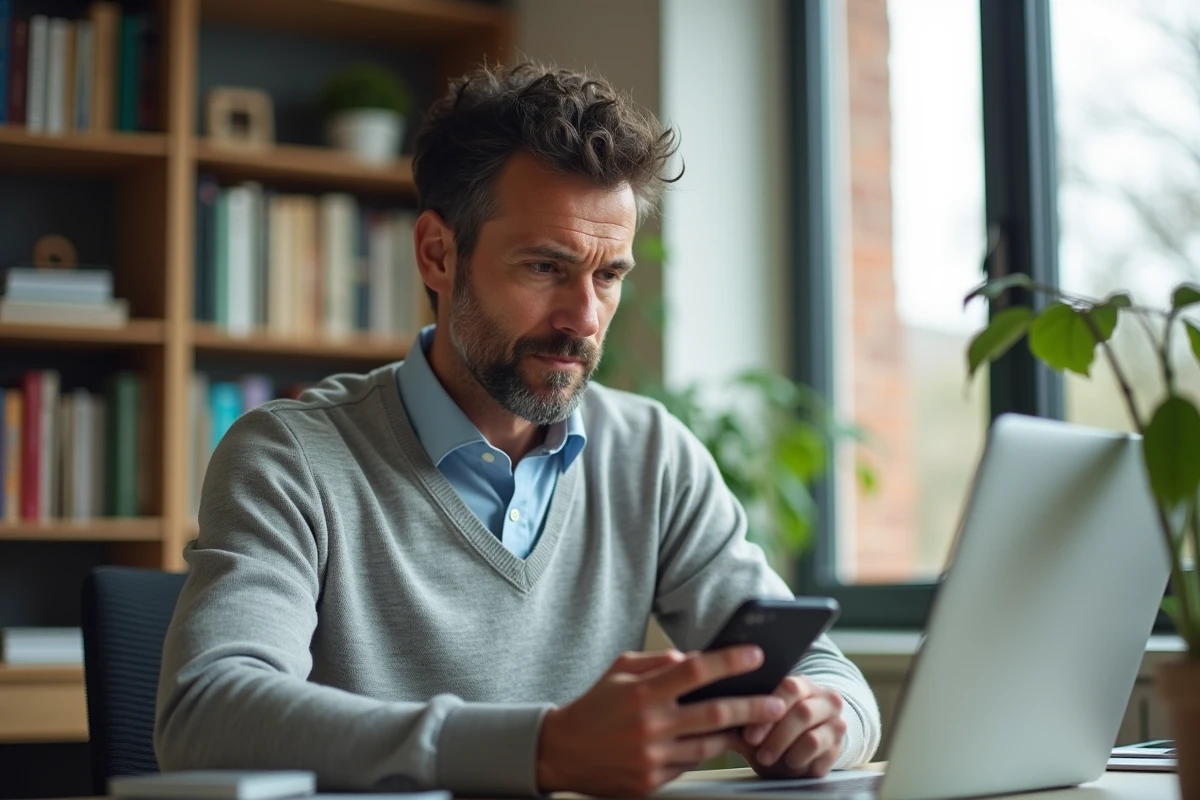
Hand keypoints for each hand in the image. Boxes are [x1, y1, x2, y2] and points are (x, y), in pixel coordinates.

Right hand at [536, 648, 788, 795]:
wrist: (562, 752)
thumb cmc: (594, 706)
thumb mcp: (620, 671)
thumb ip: (657, 663)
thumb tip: (694, 660)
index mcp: (643, 692)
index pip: (696, 671)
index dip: (730, 662)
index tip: (756, 655)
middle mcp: (650, 724)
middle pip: (715, 713)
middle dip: (753, 707)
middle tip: (778, 702)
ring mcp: (652, 757)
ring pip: (709, 745)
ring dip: (736, 735)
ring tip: (755, 726)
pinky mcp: (651, 781)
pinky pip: (690, 765)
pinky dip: (703, 752)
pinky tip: (714, 743)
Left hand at [732, 675, 846, 778]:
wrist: (802, 746)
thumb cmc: (774, 728)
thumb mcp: (759, 718)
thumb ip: (743, 712)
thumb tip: (715, 709)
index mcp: (803, 684)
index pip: (789, 688)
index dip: (767, 712)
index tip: (749, 734)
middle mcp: (825, 699)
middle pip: (803, 713)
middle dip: (776, 736)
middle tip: (759, 752)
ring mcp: (836, 723)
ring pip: (812, 738)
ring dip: (786, 752)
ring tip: (768, 759)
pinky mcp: (838, 749)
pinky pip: (820, 760)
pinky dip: (800, 764)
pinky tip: (788, 765)